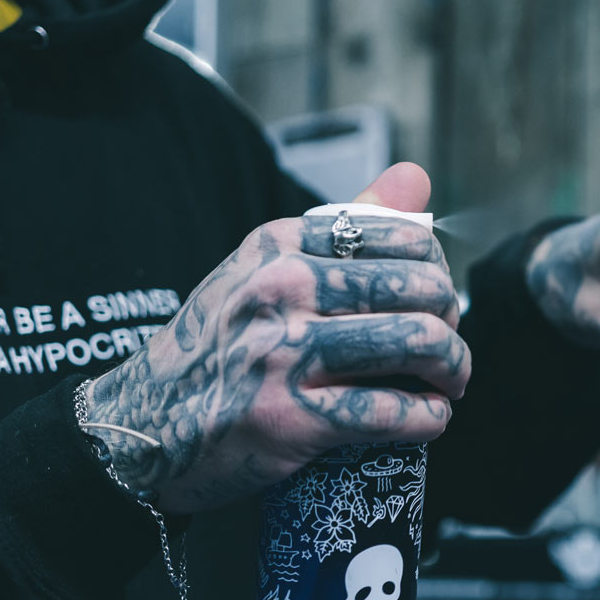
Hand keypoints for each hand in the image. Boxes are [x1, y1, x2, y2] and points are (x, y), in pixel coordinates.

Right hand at [85, 163, 469, 513]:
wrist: (144, 424)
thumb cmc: (216, 348)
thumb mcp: (262, 270)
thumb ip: (344, 226)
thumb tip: (416, 175)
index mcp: (282, 246)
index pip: (403, 239)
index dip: (438, 276)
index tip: (435, 306)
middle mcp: (283, 289)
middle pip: (420, 293)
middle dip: (454, 326)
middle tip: (449, 353)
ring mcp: (284, 353)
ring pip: (417, 345)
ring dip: (454, 371)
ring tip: (450, 385)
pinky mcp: (290, 418)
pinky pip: (392, 412)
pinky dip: (430, 418)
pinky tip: (431, 419)